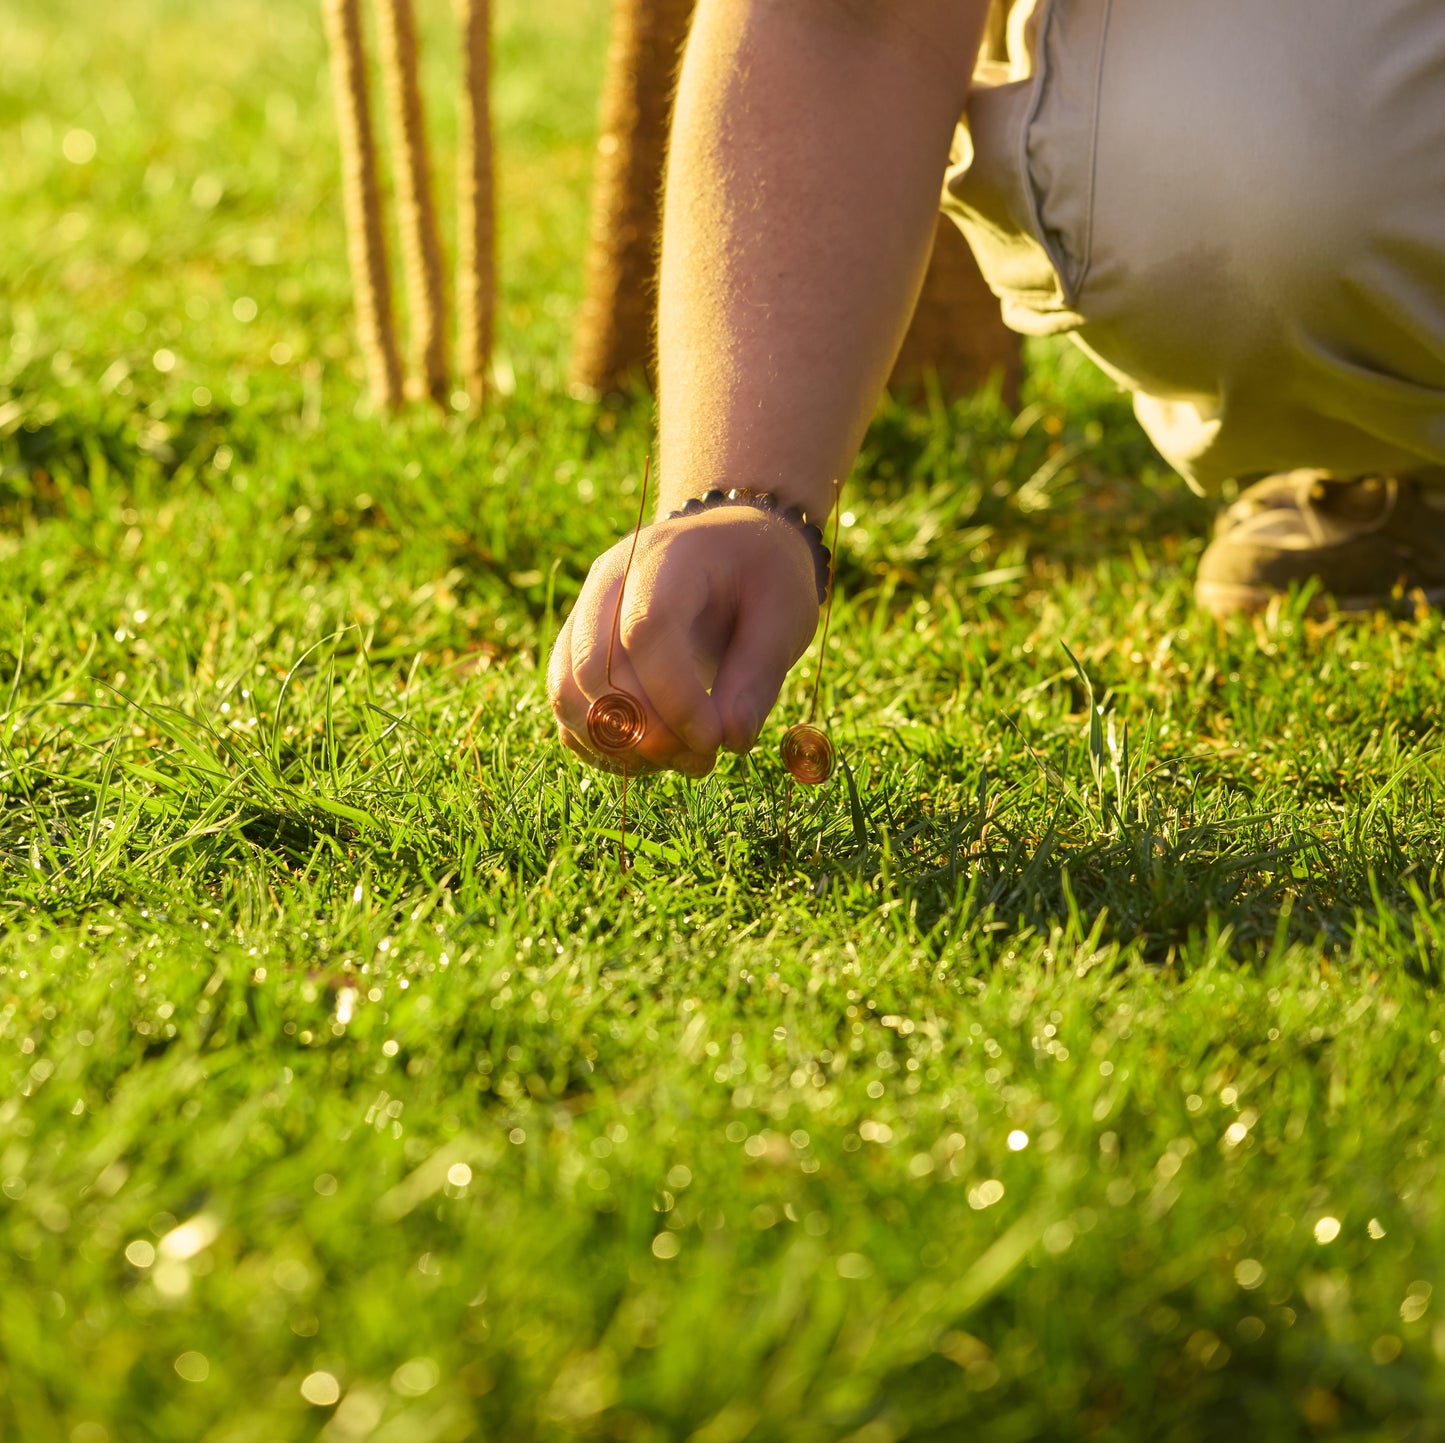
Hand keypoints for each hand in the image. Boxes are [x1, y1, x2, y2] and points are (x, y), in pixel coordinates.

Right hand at [548, 506, 821, 775]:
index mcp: (668, 556)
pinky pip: (567, 707)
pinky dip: (602, 744)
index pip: (646, 630)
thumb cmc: (763, 577)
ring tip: (681, 759)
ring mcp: (584, 613)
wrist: (729, 548)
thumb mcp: (786, 615)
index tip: (714, 742)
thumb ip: (759, 676)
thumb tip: (731, 740)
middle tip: (703, 760)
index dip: (675, 699)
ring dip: (619, 745)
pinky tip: (655, 755)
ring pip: (567, 693)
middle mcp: (610, 580)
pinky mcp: (575, 648)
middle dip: (646, 732)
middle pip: (593, 667)